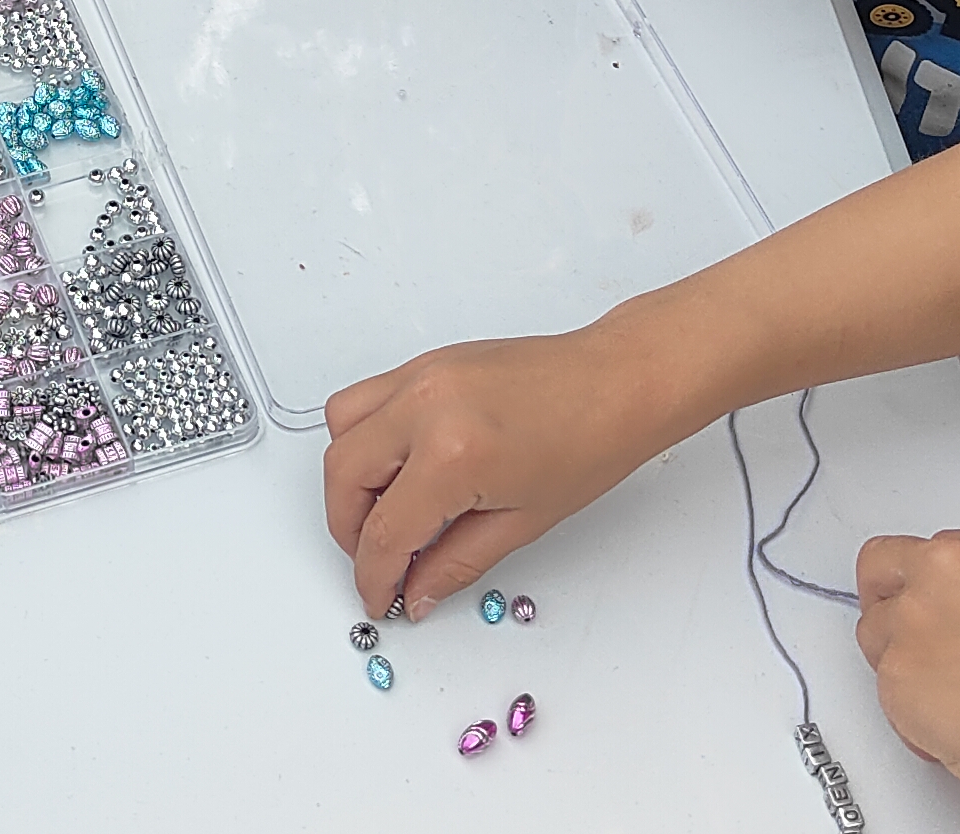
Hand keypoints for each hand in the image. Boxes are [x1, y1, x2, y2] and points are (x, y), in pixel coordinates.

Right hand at [319, 328, 686, 618]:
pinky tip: (398, 467)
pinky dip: (364, 437)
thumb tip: (415, 591)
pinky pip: (365, 399)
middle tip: (378, 561)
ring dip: (349, 479)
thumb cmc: (590, 443)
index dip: (375, 575)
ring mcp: (419, 376)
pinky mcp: (424, 362)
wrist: (619, 384)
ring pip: (340, 429)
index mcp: (452, 454)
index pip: (385, 530)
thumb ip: (454, 563)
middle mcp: (424, 407)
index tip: (380, 596)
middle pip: (343, 476)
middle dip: (349, 531)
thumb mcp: (521, 523)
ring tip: (382, 512)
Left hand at [853, 531, 959, 830]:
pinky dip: (910, 713)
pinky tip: (957, 724)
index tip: (919, 603)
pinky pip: (884, 693)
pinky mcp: (893, 674)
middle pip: (877, 580)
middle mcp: (935, 575)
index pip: (908, 551)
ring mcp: (908, 623)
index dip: (913, 584)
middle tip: (919, 648)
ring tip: (955, 696)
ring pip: (874, 639)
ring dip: (901, 665)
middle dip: (889, 612)